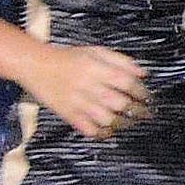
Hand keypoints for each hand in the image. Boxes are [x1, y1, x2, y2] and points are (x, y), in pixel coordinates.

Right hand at [28, 45, 149, 138]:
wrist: (36, 65)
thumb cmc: (68, 57)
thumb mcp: (96, 51)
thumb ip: (121, 61)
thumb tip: (143, 73)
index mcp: (97, 68)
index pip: (127, 82)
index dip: (142, 92)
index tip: (148, 97)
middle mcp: (89, 86)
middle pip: (120, 103)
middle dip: (137, 110)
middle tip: (145, 113)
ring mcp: (78, 103)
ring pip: (107, 119)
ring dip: (123, 123)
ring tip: (129, 122)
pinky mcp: (68, 115)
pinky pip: (89, 129)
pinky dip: (102, 132)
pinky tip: (108, 130)